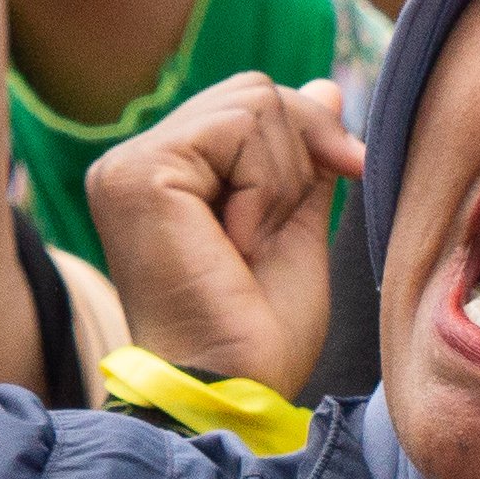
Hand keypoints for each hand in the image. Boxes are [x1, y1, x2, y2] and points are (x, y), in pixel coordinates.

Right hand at [88, 71, 356, 390]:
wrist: (236, 391)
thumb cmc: (260, 333)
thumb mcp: (296, 226)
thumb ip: (303, 158)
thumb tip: (324, 87)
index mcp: (164, 175)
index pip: (249, 103)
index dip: (311, 135)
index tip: (351, 173)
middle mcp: (133, 163)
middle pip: (253, 91)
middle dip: (300, 155)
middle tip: (278, 233)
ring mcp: (127, 166)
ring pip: (252, 103)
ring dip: (280, 181)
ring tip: (249, 245)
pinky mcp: (137, 174)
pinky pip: (237, 128)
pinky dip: (263, 187)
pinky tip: (237, 243)